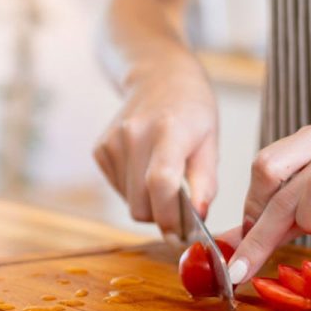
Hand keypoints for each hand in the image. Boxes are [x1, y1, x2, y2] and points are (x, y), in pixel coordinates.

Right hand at [93, 68, 218, 236]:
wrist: (158, 75)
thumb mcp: (210, 141)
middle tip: (180, 209)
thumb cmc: (192, 110)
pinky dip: (134, 189)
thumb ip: (206, 183)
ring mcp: (112, 142)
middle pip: (141, 203)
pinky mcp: (100, 150)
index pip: (161, 183)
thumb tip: (199, 217)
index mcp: (167, 130)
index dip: (170, 217)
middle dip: (161, 216)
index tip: (182, 235)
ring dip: (148, 202)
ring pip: (129, 202)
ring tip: (164, 177)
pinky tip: (146, 167)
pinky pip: (118, 189)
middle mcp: (134, 134)